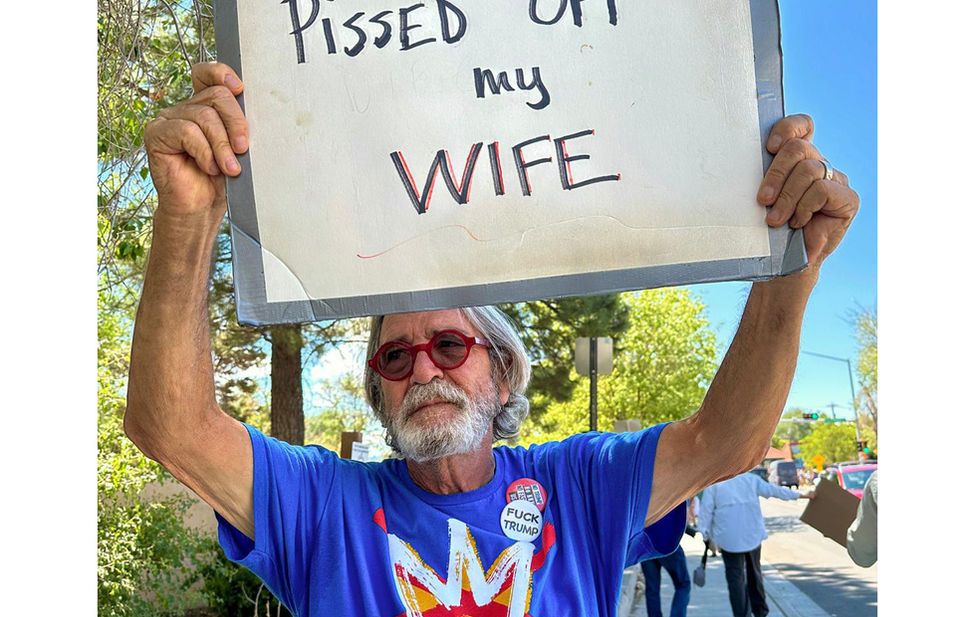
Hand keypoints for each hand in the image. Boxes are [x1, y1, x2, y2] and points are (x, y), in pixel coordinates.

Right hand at [143, 62, 248, 219]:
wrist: (200, 209)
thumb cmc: (220, 181)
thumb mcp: (236, 148)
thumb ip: (238, 126)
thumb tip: (251, 108)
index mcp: (204, 106)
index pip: (207, 75)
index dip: (221, 73)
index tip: (239, 88)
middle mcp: (185, 109)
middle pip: (217, 95)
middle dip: (236, 122)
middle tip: (243, 148)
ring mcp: (168, 120)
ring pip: (205, 115)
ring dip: (222, 145)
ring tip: (229, 168)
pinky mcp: (156, 134)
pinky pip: (187, 131)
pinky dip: (205, 151)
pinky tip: (209, 167)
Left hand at [757, 114, 859, 267]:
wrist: (786, 265)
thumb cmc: (770, 231)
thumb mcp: (762, 199)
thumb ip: (761, 176)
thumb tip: (738, 157)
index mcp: (798, 160)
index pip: (802, 126)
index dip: (788, 128)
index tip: (770, 148)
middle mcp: (819, 165)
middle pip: (799, 148)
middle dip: (776, 174)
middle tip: (762, 200)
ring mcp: (835, 180)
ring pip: (808, 170)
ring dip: (787, 197)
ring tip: (775, 220)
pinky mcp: (848, 198)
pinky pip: (822, 189)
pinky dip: (804, 206)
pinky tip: (797, 222)